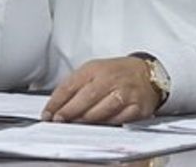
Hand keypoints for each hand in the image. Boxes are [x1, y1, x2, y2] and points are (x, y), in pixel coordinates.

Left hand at [42, 57, 159, 124]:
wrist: (147, 73)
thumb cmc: (117, 73)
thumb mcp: (94, 70)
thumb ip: (76, 85)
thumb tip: (57, 105)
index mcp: (96, 68)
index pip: (71, 84)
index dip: (57, 101)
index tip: (48, 113)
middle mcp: (110, 79)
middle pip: (86, 97)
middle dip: (69, 112)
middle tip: (58, 120)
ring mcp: (125, 93)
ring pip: (102, 110)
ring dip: (85, 120)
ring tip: (75, 124)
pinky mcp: (136, 107)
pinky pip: (118, 120)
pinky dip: (106, 124)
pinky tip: (98, 126)